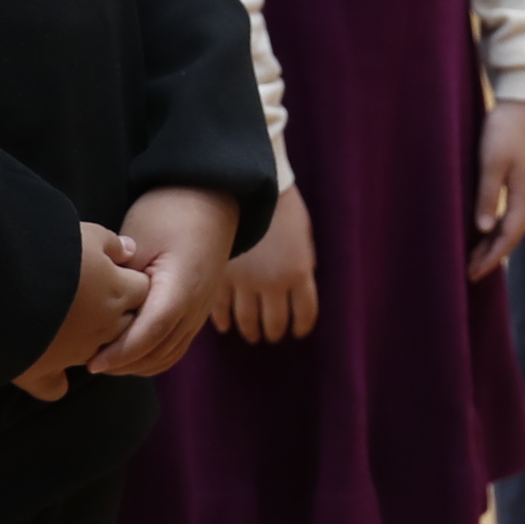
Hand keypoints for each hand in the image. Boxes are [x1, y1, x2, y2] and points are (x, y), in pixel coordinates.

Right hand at [14, 222, 143, 402]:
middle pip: (128, 326)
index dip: (135, 282)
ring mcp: (74, 353)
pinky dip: (54, 382)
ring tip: (76, 329)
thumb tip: (130, 251)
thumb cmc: (50, 252)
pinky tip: (52, 376)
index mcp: (118, 292)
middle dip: (122, 316)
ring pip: (98, 355)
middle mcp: (103, 327)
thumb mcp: (86, 234)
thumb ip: (111, 243)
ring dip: (94, 345)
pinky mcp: (41, 370)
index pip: (145, 291)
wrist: (2, 284)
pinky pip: (53, 386)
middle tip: (101, 301)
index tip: (121, 274)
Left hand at [94, 185, 237, 376]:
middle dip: (124, 364)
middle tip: (89, 362)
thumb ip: (121, 276)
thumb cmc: (170, 212)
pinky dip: (151, 358)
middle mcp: (195, 306)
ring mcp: (199, 312)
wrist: (209, 200)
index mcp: (182, 285)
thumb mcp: (139, 236)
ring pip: (168, 355)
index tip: (93, 362)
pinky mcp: (196, 313)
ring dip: (137, 364)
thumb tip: (96, 308)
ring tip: (105, 360)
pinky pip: (175, 347)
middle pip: (159, 351)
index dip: (122, 351)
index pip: (152, 330)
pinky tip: (127, 353)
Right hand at [212, 182, 319, 342]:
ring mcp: (244, 282)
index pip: (304, 313)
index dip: (301, 326)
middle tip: (271, 336)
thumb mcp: (303, 234)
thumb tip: (302, 285)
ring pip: (247, 321)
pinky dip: (223, 322)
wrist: (246, 187)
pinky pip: (221, 310)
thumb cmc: (281, 207)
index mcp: (298, 272)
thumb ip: (304, 263)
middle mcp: (272, 283)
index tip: (297, 332)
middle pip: (274, 322)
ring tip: (251, 334)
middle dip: (274, 332)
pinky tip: (226, 327)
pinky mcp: (220, 278)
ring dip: (250, 331)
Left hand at [470, 98, 524, 279]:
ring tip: (476, 255)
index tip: (474, 273)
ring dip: (496, 240)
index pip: (509, 236)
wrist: (524, 100)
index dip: (492, 257)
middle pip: (514, 234)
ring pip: (514, 223)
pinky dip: (500, 224)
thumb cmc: (506, 129)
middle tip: (471, 272)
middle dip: (493, 254)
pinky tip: (488, 227)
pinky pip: (514, 210)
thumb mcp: (492, 163)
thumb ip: (488, 196)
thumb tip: (482, 229)